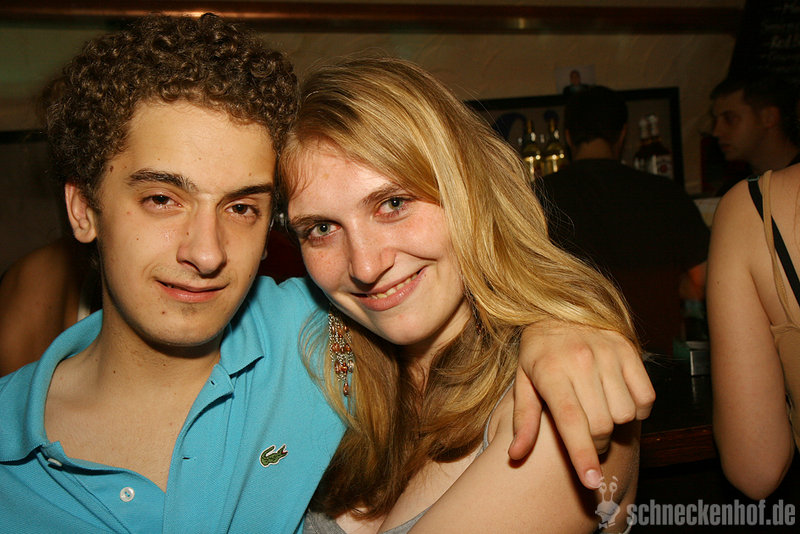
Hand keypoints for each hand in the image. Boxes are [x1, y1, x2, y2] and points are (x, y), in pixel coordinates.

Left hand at [509, 320, 653, 488]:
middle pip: (601, 424)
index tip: (591, 482)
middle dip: (596, 442)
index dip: (582, 455)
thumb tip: (516, 455)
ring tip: (600, 412)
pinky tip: (619, 400)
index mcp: (551, 371)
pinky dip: (638, 409)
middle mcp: (581, 360)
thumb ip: (522, 420)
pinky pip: (646, 397)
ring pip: (625, 413)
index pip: (571, 421)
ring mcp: (608, 353)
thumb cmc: (539, 353)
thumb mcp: (523, 382)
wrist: (559, 308)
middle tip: (587, 436)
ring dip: (616, 424)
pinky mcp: (629, 349)